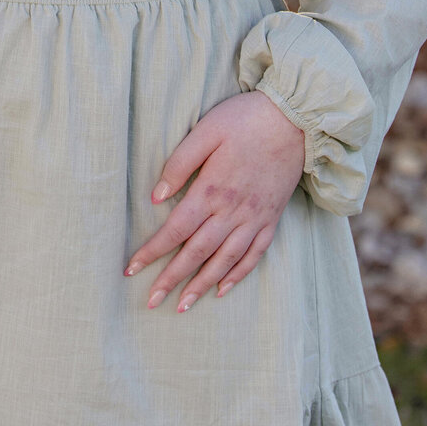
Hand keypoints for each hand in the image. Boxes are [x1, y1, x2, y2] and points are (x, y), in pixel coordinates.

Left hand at [123, 91, 305, 311]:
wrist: (294, 120)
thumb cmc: (245, 120)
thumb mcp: (206, 131)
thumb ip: (179, 163)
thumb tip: (156, 197)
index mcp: (211, 190)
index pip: (175, 230)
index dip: (152, 252)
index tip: (132, 269)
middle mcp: (232, 211)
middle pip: (196, 252)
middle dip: (171, 279)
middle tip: (151, 301)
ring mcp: (254, 218)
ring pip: (224, 260)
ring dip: (201, 285)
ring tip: (182, 305)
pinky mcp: (271, 219)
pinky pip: (254, 255)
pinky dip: (237, 275)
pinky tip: (222, 289)